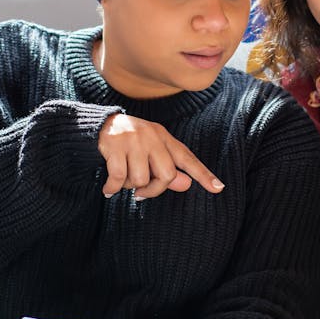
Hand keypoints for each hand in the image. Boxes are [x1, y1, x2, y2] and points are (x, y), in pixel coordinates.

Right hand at [98, 113, 223, 199]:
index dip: (203, 175)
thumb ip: (169, 170)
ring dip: (129, 187)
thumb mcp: (152, 152)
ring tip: (122, 180)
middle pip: (166, 175)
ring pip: (140, 179)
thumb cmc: (131, 143)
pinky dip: (112, 188)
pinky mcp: (114, 147)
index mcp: (165, 138)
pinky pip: (118, 178)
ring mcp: (133, 141)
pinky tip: (108, 189)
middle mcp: (152, 138)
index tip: (219, 188)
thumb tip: (186, 185)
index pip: (187, 158)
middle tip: (141, 194)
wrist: (101, 124)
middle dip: (153, 190)